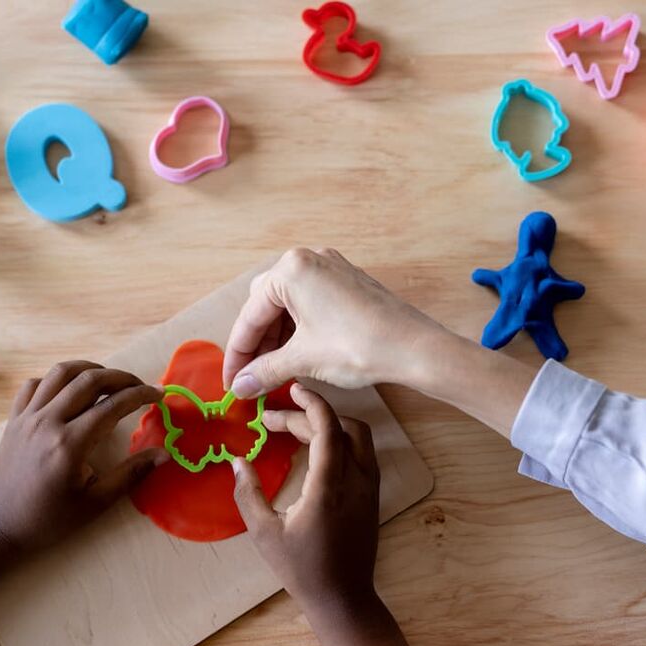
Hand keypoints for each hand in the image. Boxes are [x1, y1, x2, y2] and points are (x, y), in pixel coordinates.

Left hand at [0, 361, 166, 550]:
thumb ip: (131, 474)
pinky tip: (69, 392)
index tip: (159, 395)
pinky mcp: (13, 419)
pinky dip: (55, 381)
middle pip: (89, 379)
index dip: (141, 395)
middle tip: (138, 386)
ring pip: (60, 373)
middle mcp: (47, 422)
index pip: (113, 405)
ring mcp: (27, 417)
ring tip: (108, 380)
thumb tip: (165, 454)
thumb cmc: (51, 518)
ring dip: (89, 369)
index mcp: (70, 444)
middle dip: (121, 377)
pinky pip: (34, 384)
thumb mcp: (97, 503)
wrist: (1, 526)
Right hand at [223, 248, 448, 397]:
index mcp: (291, 270)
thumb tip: (241, 386)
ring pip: (289, 305)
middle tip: (252, 377)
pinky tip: (297, 355)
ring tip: (274, 371)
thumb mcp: (303, 359)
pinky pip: (311, 303)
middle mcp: (309, 259)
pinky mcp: (348, 281)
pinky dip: (299, 329)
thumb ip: (265, 370)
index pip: (250, 316)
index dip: (238, 354)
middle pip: (266, 306)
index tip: (231, 382)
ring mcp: (331, 267)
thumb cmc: (359, 346)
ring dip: (278, 338)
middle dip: (257, 343)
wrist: (414, 348)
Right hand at [232, 383, 379, 610]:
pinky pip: (362, 452)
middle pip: (340, 428)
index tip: (292, 389)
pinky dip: (340, 439)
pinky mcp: (373, 494)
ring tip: (295, 428)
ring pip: (358, 436)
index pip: (328, 428)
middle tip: (273, 420)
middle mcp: (356, 480)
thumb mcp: (264, 533)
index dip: (311, 403)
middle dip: (308, 415)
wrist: (344, 597)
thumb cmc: (301, 568)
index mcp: (329, 487)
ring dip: (329, 423)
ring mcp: (369, 487)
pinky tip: (316, 447)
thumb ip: (248, 494)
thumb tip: (237, 461)